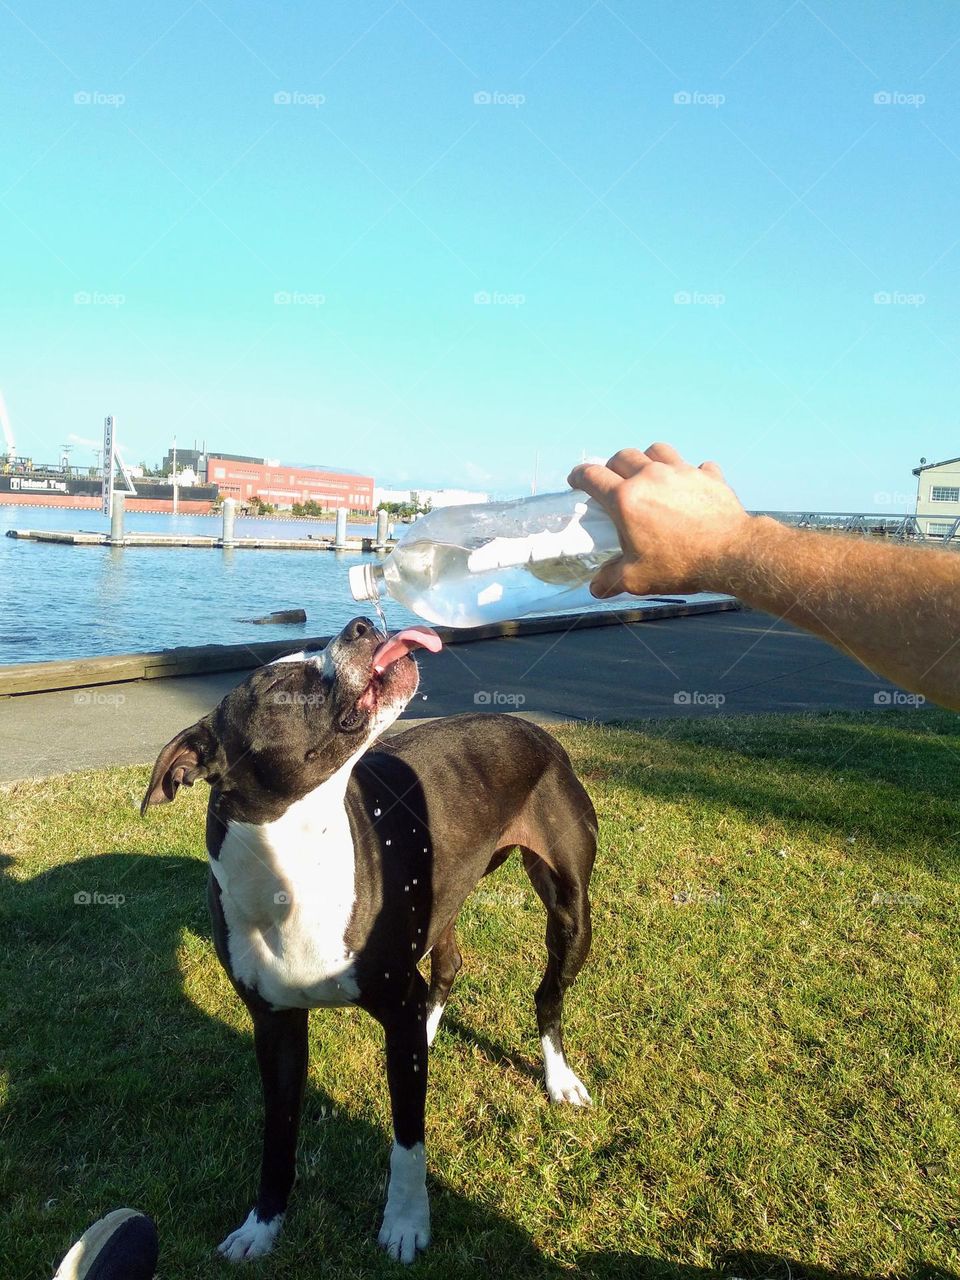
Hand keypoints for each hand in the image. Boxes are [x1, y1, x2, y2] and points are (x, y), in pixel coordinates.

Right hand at [567, 443, 750, 596]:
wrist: (731, 554)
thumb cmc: (680, 565)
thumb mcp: (637, 579)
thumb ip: (612, 579)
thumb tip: (597, 587)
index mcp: (626, 499)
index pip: (592, 476)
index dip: (579, 476)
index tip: (576, 480)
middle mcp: (651, 477)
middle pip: (622, 457)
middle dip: (612, 467)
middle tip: (612, 482)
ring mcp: (681, 472)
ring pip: (656, 451)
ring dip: (647, 460)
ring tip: (648, 475)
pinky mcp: (708, 476)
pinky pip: (695, 465)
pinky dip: (689, 473)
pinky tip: (690, 488)